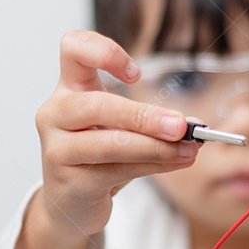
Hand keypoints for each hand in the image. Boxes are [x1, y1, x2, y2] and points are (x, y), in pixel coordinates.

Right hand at [33, 30, 196, 238]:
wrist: (70, 201)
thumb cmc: (97, 156)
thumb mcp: (119, 127)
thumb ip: (151, 121)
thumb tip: (193, 125)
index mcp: (68, 88)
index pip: (73, 48)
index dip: (103, 51)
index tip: (136, 75)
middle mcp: (55, 113)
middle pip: (97, 105)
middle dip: (144, 116)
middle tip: (180, 126)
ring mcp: (56, 148)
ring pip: (109, 143)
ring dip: (154, 146)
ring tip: (187, 149)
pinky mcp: (68, 181)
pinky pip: (116, 170)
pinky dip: (151, 165)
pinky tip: (174, 162)